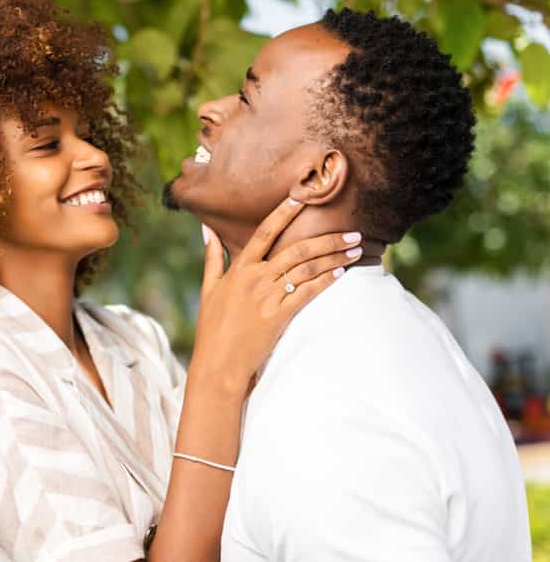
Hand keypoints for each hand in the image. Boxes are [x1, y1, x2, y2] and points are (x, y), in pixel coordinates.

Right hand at [190, 198, 362, 396]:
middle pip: (296, 249)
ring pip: (306, 269)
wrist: (218, 363)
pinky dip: (325, 282)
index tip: (303, 198)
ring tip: (354, 252)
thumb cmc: (212, 327)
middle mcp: (254, 278)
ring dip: (334, 258)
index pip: (264, 232)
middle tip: (353, 233)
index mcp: (239, 268)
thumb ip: (212, 256)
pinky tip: (340, 274)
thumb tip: (207, 228)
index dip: (284, 213)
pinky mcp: (279, 316)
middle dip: (327, 239)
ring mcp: (267, 297)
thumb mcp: (210, 288)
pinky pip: (307, 293)